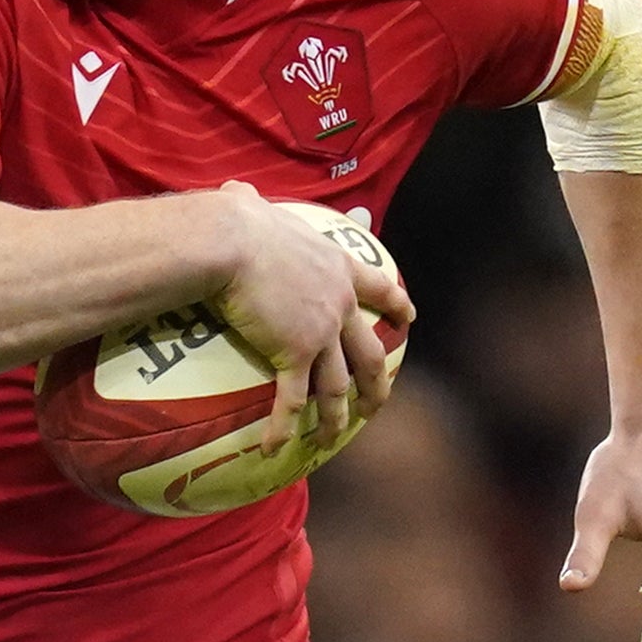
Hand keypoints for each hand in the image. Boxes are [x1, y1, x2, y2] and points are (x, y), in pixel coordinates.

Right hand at [211, 185, 411, 416]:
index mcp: (336, 268)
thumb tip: (234, 195)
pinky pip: (291, 400)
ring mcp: (320, 333)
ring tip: (334, 438)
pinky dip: (283, 427)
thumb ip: (252, 204)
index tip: (409, 318)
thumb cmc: (240, 223)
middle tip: (376, 402)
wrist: (232, 243)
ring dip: (337, 415)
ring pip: (337, 385)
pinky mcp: (294, 354)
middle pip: (369, 351)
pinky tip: (274, 447)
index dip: (396, 305)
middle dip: (377, 381)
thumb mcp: (256, 209)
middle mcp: (337, 304)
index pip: (378, 288)